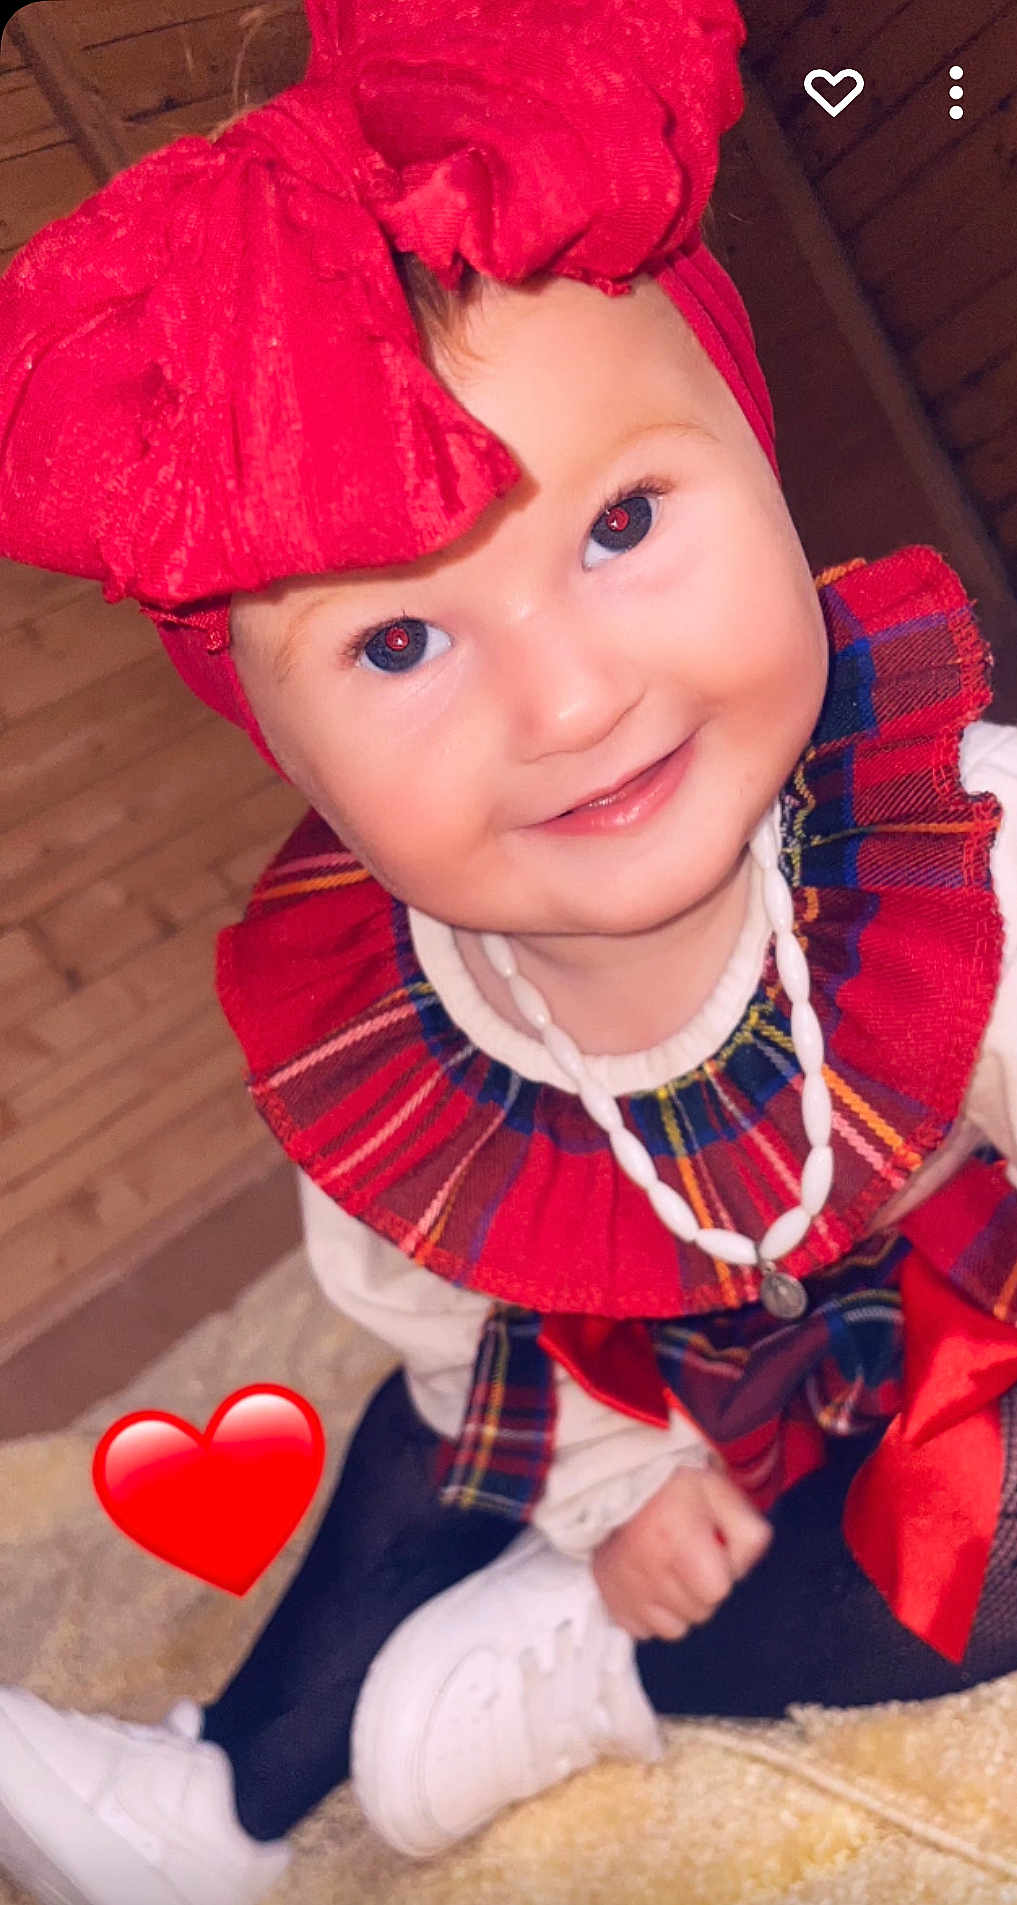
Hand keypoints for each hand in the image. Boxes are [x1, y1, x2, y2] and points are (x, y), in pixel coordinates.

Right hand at [591, 1461, 772, 1640]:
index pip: (718, 1589)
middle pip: (700, 1612)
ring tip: (670, 1571)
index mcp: (676, 1540)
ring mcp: (625, 1592)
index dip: (722, 1570)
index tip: (712, 1548)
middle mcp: (647, 1572)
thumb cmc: (674, 1488)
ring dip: (679, 1606)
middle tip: (690, 1556)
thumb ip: (749, 1533)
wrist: (618, 1483)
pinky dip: (652, 1614)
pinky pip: (645, 1630)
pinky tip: (651, 1583)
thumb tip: (743, 1570)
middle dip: (703, 1589)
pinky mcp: (611, 1603)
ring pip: (674, 1628)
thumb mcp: (721, 1493)